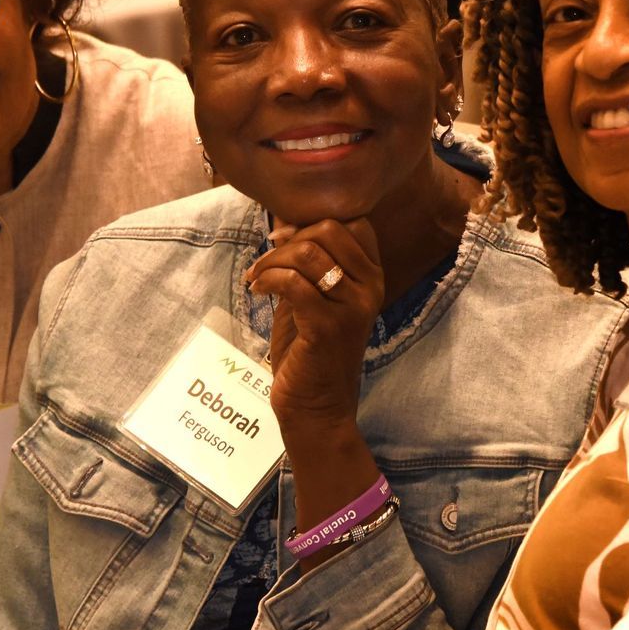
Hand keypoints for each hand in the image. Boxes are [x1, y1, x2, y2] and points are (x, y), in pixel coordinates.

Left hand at [246, 218, 384, 444]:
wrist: (316, 409)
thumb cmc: (311, 353)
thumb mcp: (315, 299)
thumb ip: (308, 265)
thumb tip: (285, 225)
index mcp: (372, 279)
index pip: (356, 223)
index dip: (315, 220)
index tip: (285, 238)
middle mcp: (370, 288)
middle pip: (330, 230)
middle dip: (289, 238)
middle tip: (266, 260)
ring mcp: (352, 308)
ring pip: (308, 253)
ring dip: (271, 260)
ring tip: (255, 277)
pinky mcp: (327, 327)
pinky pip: (294, 282)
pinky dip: (268, 278)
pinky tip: (256, 289)